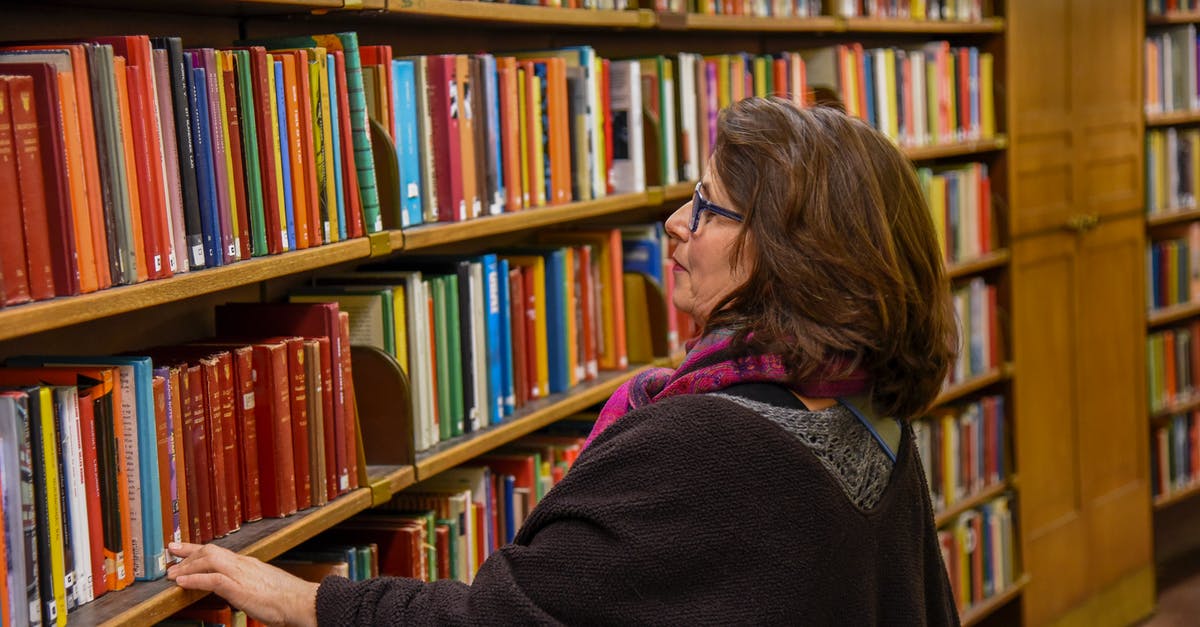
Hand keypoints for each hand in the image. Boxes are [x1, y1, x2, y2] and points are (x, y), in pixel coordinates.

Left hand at [167, 541, 320, 626]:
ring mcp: (242, 574)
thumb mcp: (263, 586)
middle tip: (170, 555)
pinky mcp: (240, 588)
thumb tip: (237, 587)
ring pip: (209, 560)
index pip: (219, 552)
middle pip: (210, 551)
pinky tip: (183, 583)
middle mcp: (243, 564)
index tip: (182, 549)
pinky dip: (195, 580)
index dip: (197, 549)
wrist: (302, 601)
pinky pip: (213, 580)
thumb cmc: (287, 598)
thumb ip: (247, 583)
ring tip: (172, 574)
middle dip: (188, 553)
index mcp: (248, 564)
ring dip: (187, 566)